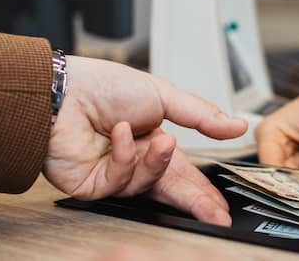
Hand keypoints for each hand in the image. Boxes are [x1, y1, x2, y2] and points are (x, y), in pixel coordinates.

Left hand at [43, 55, 247, 225]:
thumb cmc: (102, 85)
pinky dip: (123, 157)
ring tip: (160, 139)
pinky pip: (119, 183)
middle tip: (214, 214)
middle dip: (194, 201)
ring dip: (155, 162)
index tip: (221, 206)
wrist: (62, 90)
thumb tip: (236, 125)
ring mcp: (113, 174)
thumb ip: (202, 116)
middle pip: (170, 189)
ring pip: (146, 185)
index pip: (184, 172)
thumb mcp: (163, 95)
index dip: (203, 190)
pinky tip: (119, 135)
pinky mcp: (92, 185)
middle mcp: (134, 160)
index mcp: (153, 141)